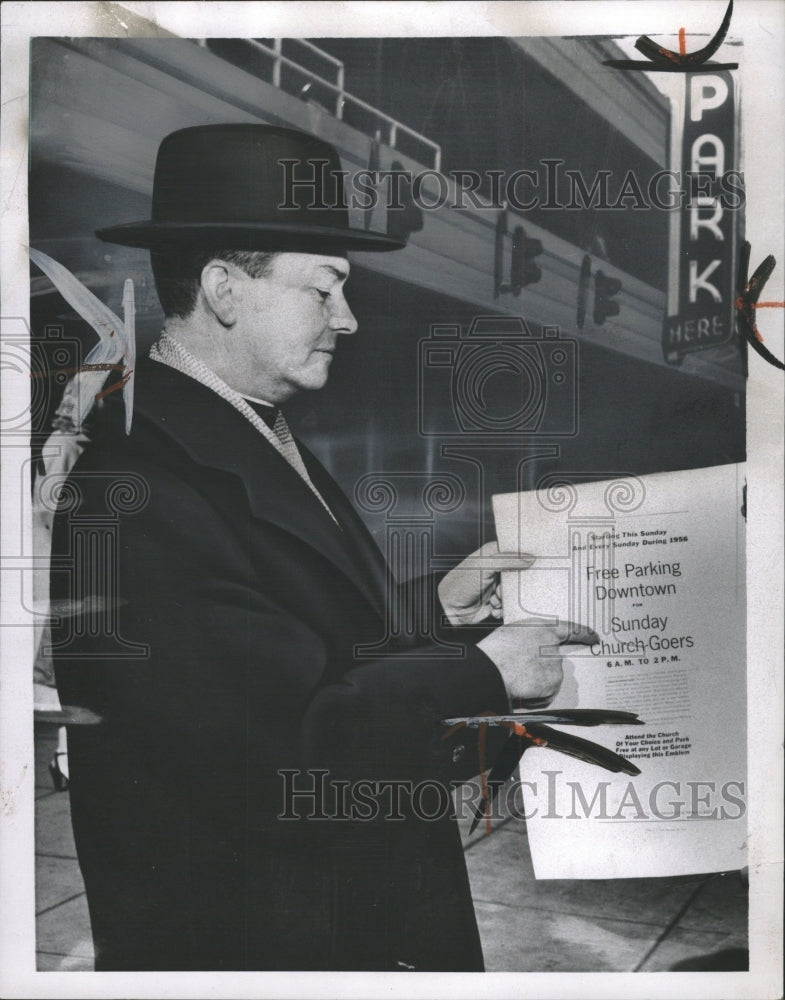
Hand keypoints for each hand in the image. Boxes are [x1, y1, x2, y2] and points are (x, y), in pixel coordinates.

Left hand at [438, 541, 534, 625]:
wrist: (448, 609)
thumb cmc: (462, 583)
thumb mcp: (485, 566)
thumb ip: (508, 560)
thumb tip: (531, 558)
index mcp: (493, 555)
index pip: (515, 551)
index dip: (525, 556)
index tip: (538, 560)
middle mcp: (496, 570)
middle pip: (518, 574)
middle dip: (517, 583)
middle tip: (510, 587)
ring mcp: (496, 586)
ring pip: (514, 592)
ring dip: (506, 598)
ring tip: (496, 598)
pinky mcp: (495, 602)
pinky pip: (508, 606)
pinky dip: (503, 608)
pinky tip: (494, 608)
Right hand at [477, 620, 597, 705]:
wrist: (492, 668)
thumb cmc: (494, 651)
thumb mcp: (510, 636)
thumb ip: (526, 641)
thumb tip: (528, 654)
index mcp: (541, 628)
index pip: (569, 629)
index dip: (583, 634)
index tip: (594, 637)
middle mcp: (553, 645)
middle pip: (554, 660)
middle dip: (543, 668)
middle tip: (523, 672)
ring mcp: (555, 665)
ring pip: (550, 679)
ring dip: (537, 683)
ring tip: (516, 681)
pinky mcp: (553, 682)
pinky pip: (547, 694)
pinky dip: (536, 697)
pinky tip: (522, 692)